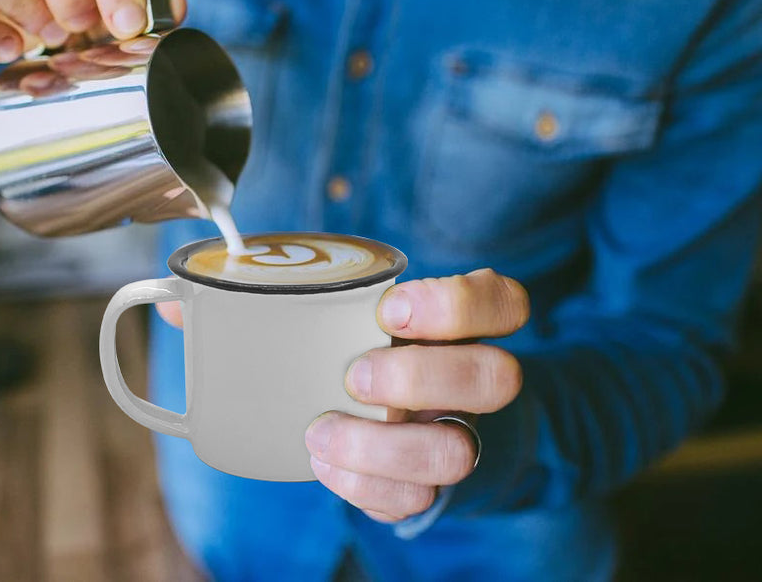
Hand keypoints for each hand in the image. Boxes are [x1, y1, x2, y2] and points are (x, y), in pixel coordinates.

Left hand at [305, 269, 528, 521]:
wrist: (375, 411)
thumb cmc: (361, 341)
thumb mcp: (363, 308)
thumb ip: (343, 292)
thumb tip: (255, 260)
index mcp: (468, 327)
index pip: (506, 304)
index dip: (455, 306)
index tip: (387, 309)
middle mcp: (475, 383)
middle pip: (496, 380)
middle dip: (418, 377)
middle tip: (353, 375)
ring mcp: (458, 438)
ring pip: (456, 455)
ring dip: (381, 446)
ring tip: (320, 430)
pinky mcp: (428, 485)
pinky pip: (414, 500)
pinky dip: (361, 484)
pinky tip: (323, 461)